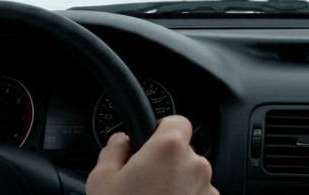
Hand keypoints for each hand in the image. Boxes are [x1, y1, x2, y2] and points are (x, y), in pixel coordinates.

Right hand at [87, 115, 216, 194]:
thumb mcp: (101, 181)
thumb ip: (113, 150)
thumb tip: (121, 141)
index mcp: (169, 148)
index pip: (177, 121)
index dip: (161, 129)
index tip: (150, 140)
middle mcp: (195, 165)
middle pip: (183, 152)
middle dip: (165, 164)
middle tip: (142, 182)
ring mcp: (207, 191)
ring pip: (191, 178)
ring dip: (175, 186)